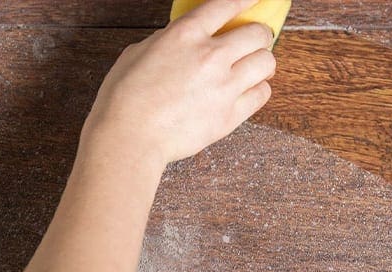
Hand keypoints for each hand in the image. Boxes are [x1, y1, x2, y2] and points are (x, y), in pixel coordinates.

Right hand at [84, 0, 275, 163]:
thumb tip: (183, 39)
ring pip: (266, 62)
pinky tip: (249, 90)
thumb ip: (168, 41)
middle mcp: (210, 56)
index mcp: (185, 35)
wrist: (130, 138)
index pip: (227, 5)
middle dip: (259, 35)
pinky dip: (259, 89)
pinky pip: (262, 94)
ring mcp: (224, 86)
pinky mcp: (230, 115)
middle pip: (258, 33)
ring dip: (262, 62)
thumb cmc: (125, 98)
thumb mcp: (139, 52)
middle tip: (254, 41)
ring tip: (255, 67)